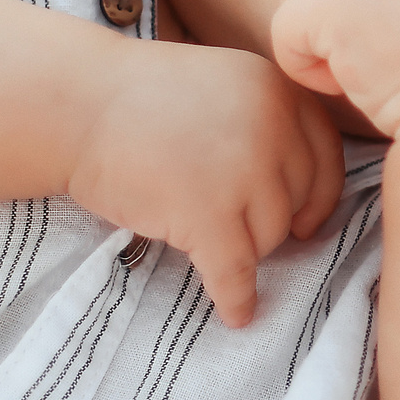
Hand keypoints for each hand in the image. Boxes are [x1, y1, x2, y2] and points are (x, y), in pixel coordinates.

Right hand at [65, 45, 343, 325]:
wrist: (73, 106)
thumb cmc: (139, 101)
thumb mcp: (225, 85)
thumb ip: (267, 124)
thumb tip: (307, 199)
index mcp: (279, 91)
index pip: (326, 158)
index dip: (317, 195)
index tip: (303, 218)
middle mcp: (273, 127)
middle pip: (300, 202)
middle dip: (272, 222)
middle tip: (236, 227)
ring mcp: (243, 171)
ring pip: (271, 239)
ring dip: (242, 248)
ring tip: (200, 234)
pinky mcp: (208, 215)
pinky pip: (237, 273)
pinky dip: (236, 298)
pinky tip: (236, 314)